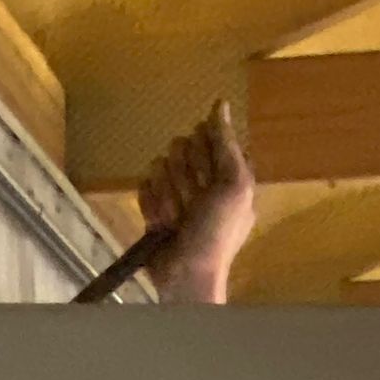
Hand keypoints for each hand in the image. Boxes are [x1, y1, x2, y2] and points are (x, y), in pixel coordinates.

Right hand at [138, 101, 255, 302]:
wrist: (187, 275)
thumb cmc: (218, 235)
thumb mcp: (235, 187)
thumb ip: (227, 145)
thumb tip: (221, 103)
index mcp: (225, 170)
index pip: (206, 134)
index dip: (203, 153)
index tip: (209, 175)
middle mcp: (200, 176)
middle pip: (179, 146)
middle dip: (184, 177)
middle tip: (194, 205)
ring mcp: (175, 190)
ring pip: (159, 165)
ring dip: (168, 196)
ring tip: (178, 222)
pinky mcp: (154, 204)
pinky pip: (143, 185)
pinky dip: (152, 207)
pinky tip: (163, 226)